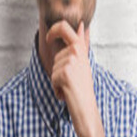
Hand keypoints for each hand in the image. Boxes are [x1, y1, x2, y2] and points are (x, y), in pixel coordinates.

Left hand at [46, 21, 107, 136]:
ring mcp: (71, 62)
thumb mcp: (83, 66)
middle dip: (51, 36)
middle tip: (57, 59)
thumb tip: (82, 26)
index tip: (49, 37)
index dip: (56, 27)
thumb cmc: (84, 91)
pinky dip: (56, 89)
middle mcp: (77, 53)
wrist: (87, 111)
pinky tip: (66, 95)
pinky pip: (52, 78)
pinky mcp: (64, 74)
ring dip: (56, 79)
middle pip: (58, 33)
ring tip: (69, 88)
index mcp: (82, 51)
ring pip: (53, 65)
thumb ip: (80, 45)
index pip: (68, 28)